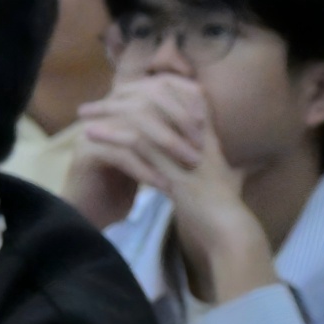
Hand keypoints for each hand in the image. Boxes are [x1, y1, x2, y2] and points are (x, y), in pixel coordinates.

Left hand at [79, 74, 274, 296]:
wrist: (228, 228)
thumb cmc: (224, 207)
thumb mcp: (227, 178)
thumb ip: (230, 168)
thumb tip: (240, 167)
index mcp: (205, 135)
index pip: (175, 99)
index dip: (143, 94)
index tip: (116, 96)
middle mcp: (195, 136)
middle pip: (155, 102)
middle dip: (119, 99)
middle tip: (91, 104)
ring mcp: (184, 150)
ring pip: (143, 118)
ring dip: (109, 114)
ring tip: (83, 115)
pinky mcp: (172, 168)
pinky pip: (137, 143)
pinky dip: (111, 135)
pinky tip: (90, 133)